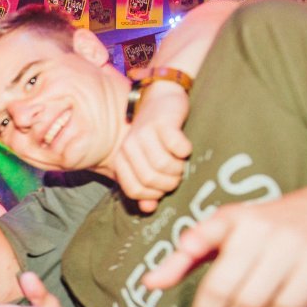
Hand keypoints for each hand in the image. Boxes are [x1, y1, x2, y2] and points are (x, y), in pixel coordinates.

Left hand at [115, 80, 191, 210]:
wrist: (161, 97)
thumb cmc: (156, 136)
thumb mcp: (147, 161)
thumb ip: (147, 186)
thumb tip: (148, 208)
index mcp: (121, 159)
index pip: (133, 190)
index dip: (153, 194)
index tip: (163, 188)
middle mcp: (128, 147)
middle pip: (149, 180)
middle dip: (169, 183)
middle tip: (177, 175)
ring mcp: (143, 134)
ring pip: (163, 166)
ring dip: (178, 169)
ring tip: (181, 163)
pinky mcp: (162, 124)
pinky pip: (177, 148)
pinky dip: (185, 151)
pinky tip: (184, 148)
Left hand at [143, 183, 306, 306]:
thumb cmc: (264, 228)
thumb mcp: (223, 234)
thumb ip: (184, 259)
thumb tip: (149, 284)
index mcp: (232, 218)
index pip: (202, 237)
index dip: (187, 253)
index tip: (184, 260)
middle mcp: (261, 228)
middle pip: (222, 287)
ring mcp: (293, 245)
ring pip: (253, 302)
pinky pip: (287, 306)